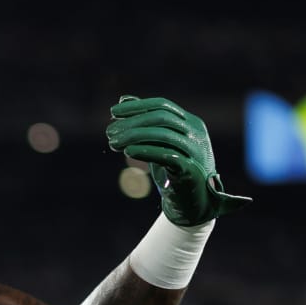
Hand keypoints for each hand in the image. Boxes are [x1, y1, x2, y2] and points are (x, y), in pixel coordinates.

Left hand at [106, 96, 250, 227]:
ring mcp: (196, 151)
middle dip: (132, 122)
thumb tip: (124, 99)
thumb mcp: (160, 144)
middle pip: (161, 118)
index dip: (137, 107)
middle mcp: (196, 134)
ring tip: (113, 143)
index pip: (162, 105)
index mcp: (191, 123)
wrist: (195, 205)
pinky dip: (146, 151)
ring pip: (163, 135)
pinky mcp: (191, 170)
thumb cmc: (175, 171)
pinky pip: (167, 156)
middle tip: (109, 131)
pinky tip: (128, 151)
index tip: (113, 112)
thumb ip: (146, 123)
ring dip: (134, 136)